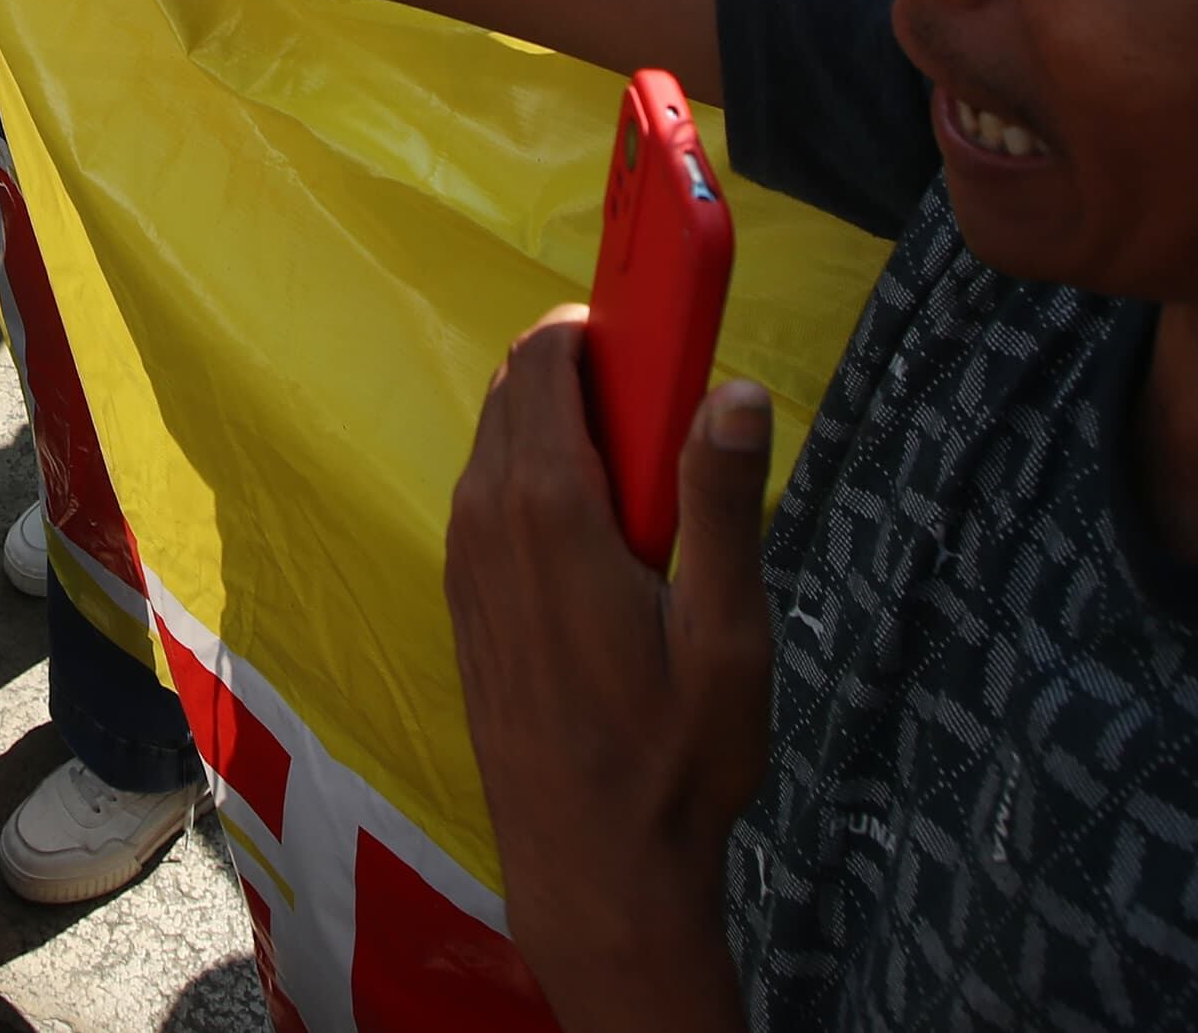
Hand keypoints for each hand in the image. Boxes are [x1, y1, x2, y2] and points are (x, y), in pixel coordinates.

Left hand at [446, 311, 777, 1026]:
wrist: (592, 873)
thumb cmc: (670, 762)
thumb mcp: (724, 633)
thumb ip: (721, 500)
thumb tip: (733, 388)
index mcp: (547, 508)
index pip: (548, 354)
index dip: (609, 324)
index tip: (670, 330)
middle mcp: (486, 516)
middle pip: (524, 384)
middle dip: (602, 377)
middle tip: (682, 429)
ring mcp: (464, 557)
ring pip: (506, 438)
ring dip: (575, 434)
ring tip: (658, 501)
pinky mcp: (464, 595)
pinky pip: (495, 494)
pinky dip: (547, 483)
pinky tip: (612, 549)